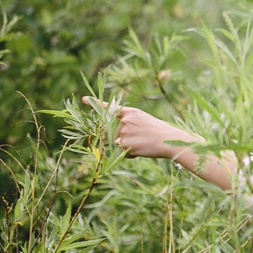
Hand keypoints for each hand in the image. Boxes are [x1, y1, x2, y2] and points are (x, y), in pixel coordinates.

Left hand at [81, 96, 200, 159]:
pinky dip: (132, 153)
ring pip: (120, 143)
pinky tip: (143, 149)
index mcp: (131, 112)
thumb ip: (131, 125)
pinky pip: (124, 152)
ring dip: (130, 147)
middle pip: (118, 133)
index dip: (96, 104)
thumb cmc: (160, 132)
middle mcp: (125, 120)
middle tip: (144, 138)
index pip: (111, 108)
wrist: (169, 140)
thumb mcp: (145, 122)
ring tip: (145, 143)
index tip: (83, 99)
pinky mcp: (124, 143)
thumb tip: (117, 141)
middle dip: (127, 139)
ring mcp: (124, 132)